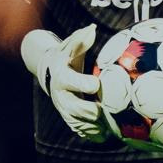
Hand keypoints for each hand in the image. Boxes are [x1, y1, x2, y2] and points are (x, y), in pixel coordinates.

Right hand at [20, 24, 105, 140]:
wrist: (51, 74)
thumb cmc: (66, 58)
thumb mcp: (70, 48)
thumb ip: (81, 40)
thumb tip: (91, 29)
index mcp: (63, 78)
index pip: (75, 83)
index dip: (88, 84)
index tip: (97, 83)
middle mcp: (62, 97)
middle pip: (79, 109)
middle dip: (94, 110)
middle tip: (108, 107)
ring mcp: (65, 111)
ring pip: (82, 124)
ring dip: (97, 125)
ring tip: (112, 123)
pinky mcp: (70, 120)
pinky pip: (84, 132)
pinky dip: (96, 134)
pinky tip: (106, 131)